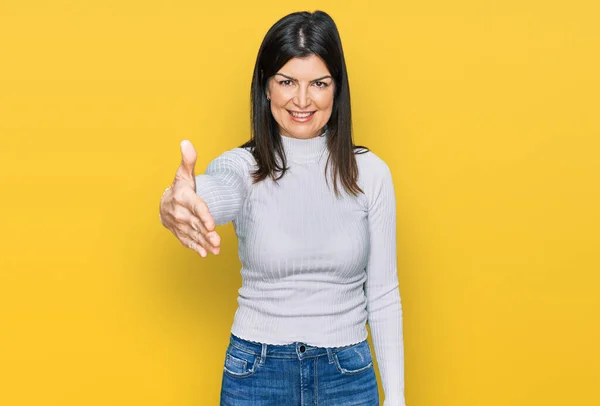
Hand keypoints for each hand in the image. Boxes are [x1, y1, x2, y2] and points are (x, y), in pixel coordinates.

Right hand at [159, 140, 220, 256]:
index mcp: (183, 198)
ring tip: (216, 249)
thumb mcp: (184, 173)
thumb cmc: (180, 187)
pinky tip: (206, 254)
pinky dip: (196, 248)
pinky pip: (187, 241)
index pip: (196, 207)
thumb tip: (186, 142)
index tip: (211, 224)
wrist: (166, 203)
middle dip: (206, 234)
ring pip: (193, 234)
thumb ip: (188, 160)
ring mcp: (179, 225)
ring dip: (204, 243)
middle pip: (196, 224)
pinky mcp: (179, 233)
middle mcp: (179, 213)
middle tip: (217, 241)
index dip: (204, 216)